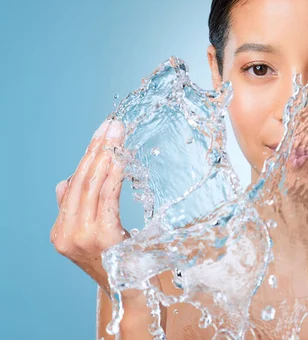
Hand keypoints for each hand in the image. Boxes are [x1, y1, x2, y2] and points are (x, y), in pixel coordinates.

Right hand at [50, 117, 129, 295]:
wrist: (134, 294)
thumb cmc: (121, 263)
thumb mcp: (95, 236)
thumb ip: (79, 210)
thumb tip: (66, 182)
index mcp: (61, 232)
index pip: (74, 186)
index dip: (88, 157)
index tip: (101, 133)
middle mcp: (66, 234)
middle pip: (81, 181)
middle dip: (97, 149)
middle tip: (111, 125)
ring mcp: (81, 237)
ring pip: (92, 185)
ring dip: (106, 155)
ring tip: (116, 133)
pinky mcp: (101, 236)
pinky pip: (107, 197)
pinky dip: (114, 174)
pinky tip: (121, 157)